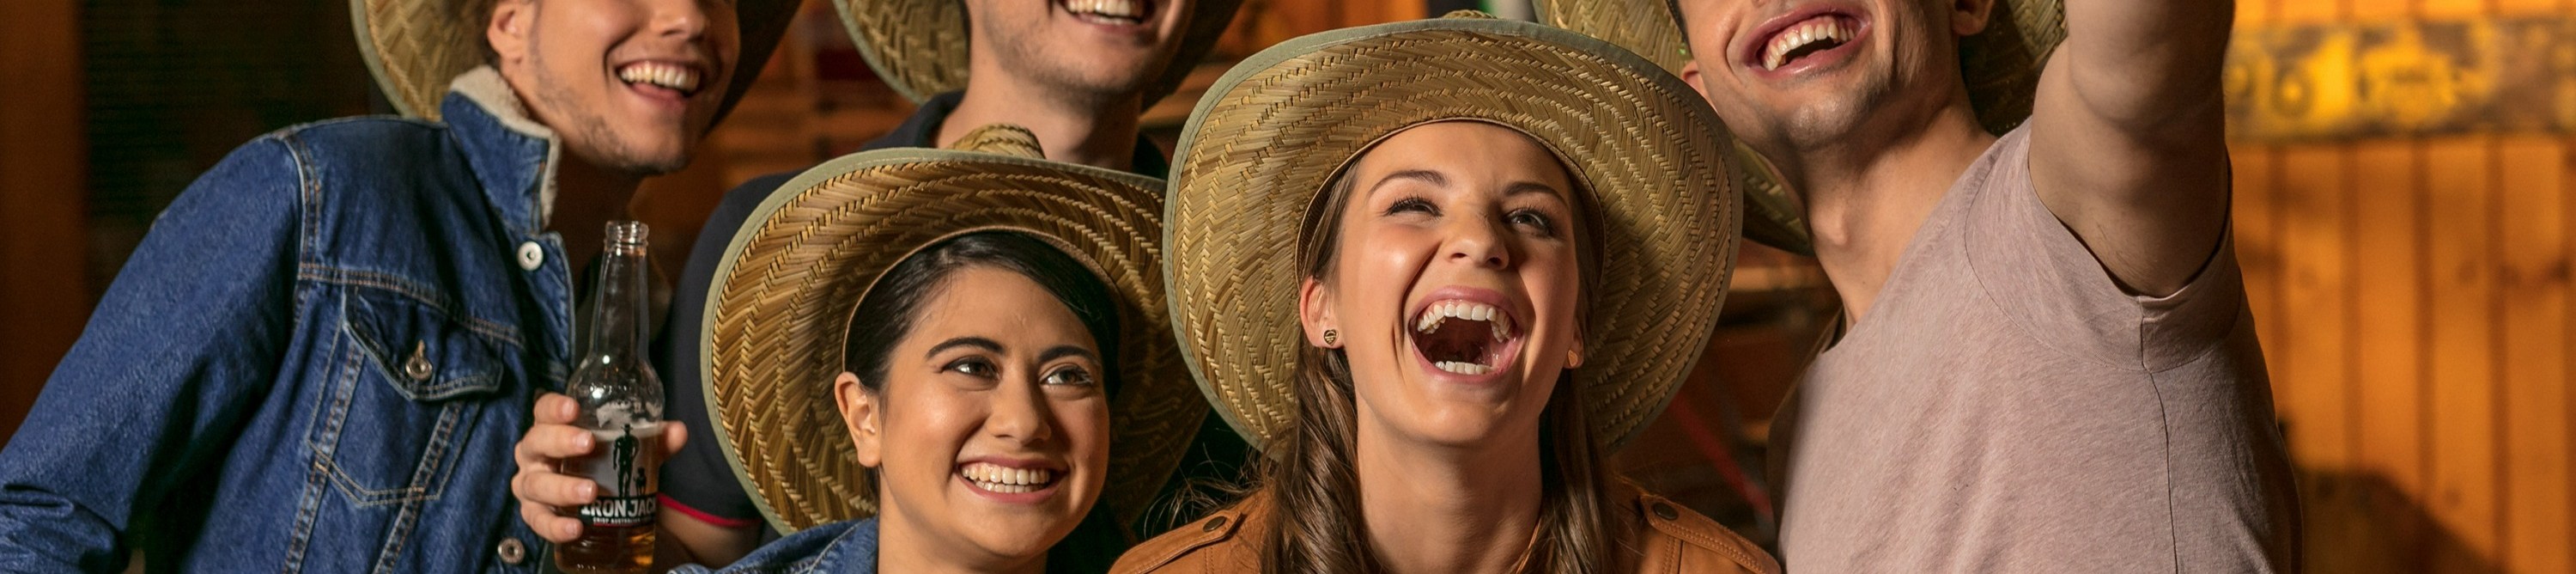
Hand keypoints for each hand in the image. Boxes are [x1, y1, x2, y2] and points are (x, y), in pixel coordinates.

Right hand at [511, 392, 687, 542]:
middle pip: (536, 442)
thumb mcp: (631, 452)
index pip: (544, 410)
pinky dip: (555, 526)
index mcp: (553, 429)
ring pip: (535, 484)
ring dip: (562, 487)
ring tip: (590, 491)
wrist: (597, 504)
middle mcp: (535, 455)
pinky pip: (539, 521)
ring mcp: (531, 485)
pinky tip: (575, 527)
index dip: (554, 407)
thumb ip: (655, 442)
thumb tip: (678, 432)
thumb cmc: (605, 465)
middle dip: (560, 441)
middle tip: (588, 444)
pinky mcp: (535, 515)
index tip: (574, 408)